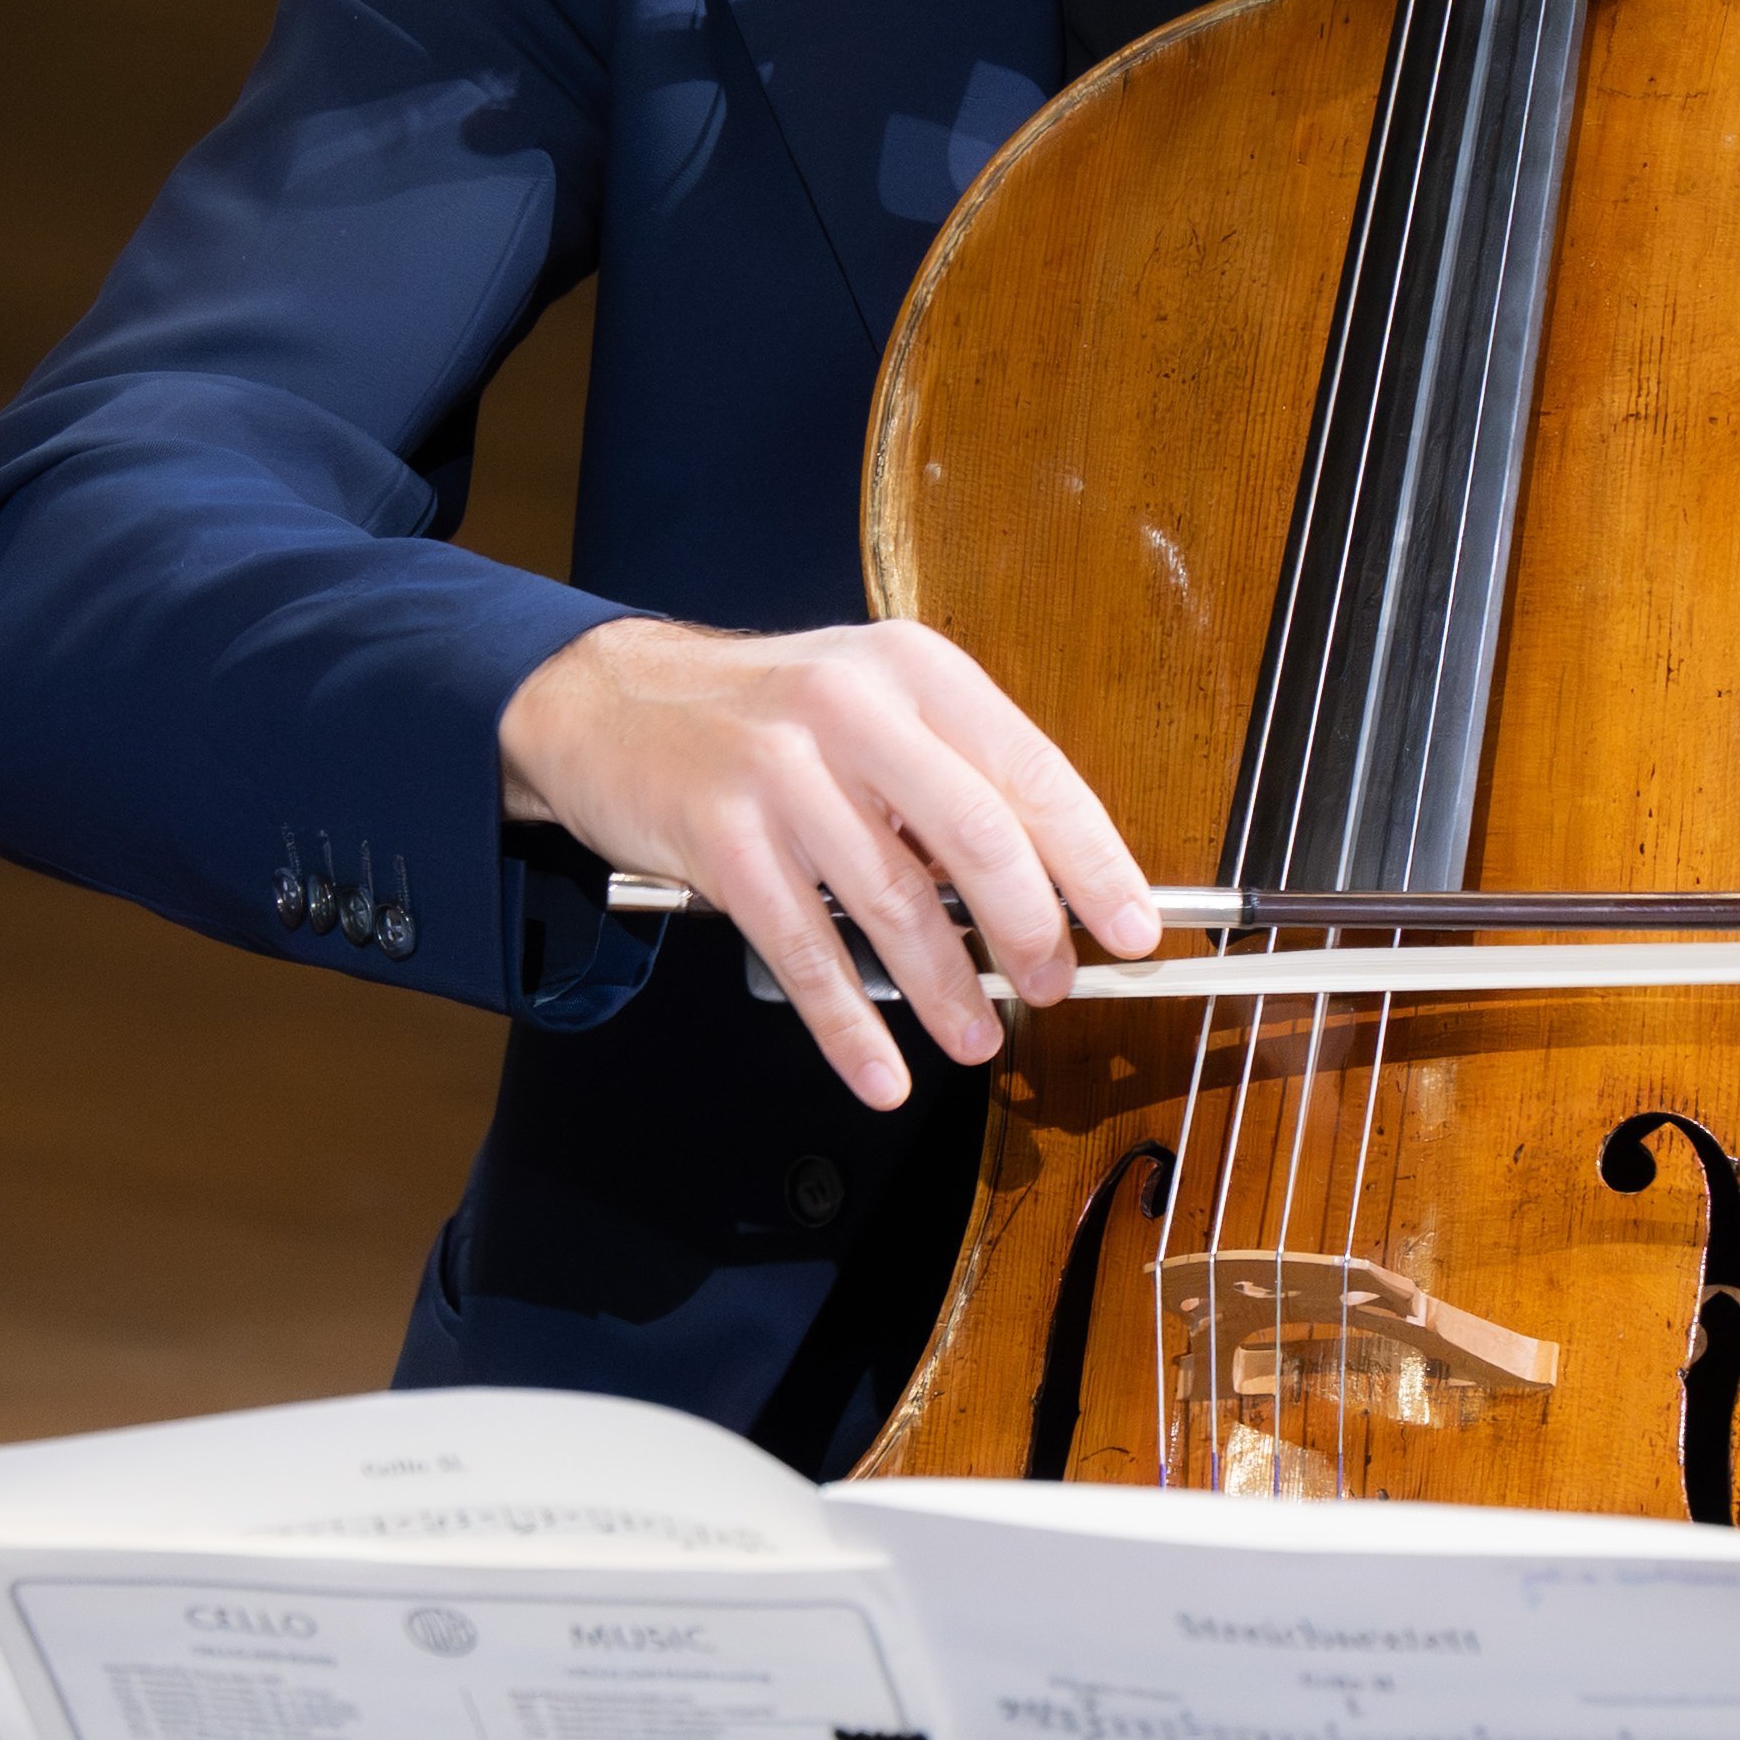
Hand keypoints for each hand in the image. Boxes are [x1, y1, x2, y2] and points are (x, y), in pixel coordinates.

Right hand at [497, 613, 1157, 1115]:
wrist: (606, 702)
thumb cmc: (761, 716)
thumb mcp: (870, 703)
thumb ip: (953, 775)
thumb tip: (1051, 884)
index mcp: (912, 671)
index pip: (1031, 771)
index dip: (1093, 861)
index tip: (1132, 927)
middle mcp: (852, 710)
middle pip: (977, 837)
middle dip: (1030, 930)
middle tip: (1053, 985)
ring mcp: (781, 774)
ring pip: (894, 904)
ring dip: (947, 989)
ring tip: (976, 1036)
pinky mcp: (722, 839)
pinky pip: (805, 952)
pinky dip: (848, 1025)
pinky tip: (880, 1068)